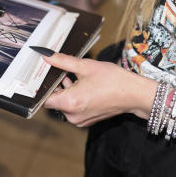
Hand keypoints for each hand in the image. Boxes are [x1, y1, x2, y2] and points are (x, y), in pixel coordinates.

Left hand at [41, 52, 156, 126]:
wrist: (134, 94)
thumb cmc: (113, 80)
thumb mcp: (85, 66)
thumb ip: (63, 61)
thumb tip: (47, 56)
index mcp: (70, 103)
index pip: (44, 99)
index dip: (41, 86)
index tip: (42, 75)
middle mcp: (73, 116)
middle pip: (54, 100)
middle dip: (56, 85)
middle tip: (60, 69)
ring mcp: (80, 120)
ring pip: (64, 103)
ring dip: (66, 90)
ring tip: (75, 74)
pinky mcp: (87, 120)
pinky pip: (74, 108)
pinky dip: (74, 96)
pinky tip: (82, 83)